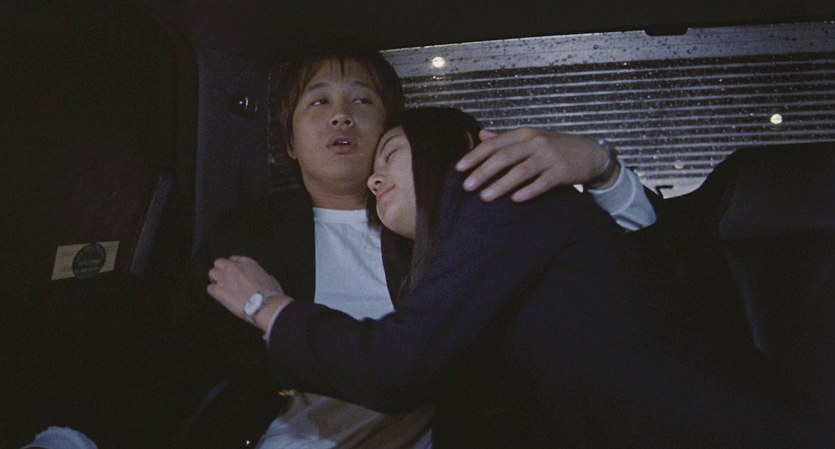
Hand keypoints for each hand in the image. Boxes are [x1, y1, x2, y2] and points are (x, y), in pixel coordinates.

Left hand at [207, 256, 289, 328]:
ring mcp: (224, 278)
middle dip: (221, 270)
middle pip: (219, 263)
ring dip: (215, 280)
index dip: (233, 267)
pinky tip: (220, 297)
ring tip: (221, 288)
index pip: (233, 259)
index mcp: (247, 263)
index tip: (234, 273)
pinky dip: (214, 292)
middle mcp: (233, 267)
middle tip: (224, 279)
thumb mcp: (269, 278)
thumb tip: (261, 279)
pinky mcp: (219, 291)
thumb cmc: (269, 293)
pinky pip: (210, 288)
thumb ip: (260, 275)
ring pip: (212, 273)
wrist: (264, 304)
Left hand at [455, 128, 619, 201]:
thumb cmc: (555, 147)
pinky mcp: (562, 172)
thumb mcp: (531, 138)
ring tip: (485, 197)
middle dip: (483, 172)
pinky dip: (528, 191)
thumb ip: (506, 138)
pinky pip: (542, 183)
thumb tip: (481, 135)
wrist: (590, 153)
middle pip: (504, 157)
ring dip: (501, 184)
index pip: (495, 144)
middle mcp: (535, 142)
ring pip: (521, 171)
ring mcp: (550, 157)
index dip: (475, 155)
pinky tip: (515, 200)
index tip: (459, 168)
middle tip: (467, 187)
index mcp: (524, 134)